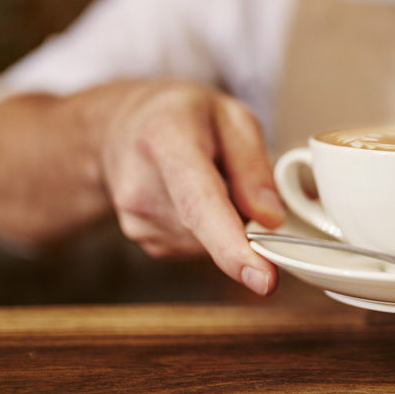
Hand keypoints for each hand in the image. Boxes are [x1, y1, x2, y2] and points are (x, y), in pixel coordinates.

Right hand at [100, 81, 284, 295]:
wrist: (122, 126)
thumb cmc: (183, 116)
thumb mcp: (231, 116)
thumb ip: (254, 165)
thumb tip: (271, 219)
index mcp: (165, 141)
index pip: (200, 203)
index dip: (232, 246)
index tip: (263, 279)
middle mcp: (141, 186)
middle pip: (212, 229)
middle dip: (244, 217)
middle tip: (236, 174)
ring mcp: (137, 220)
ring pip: (210, 243)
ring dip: (227, 221)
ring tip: (207, 177)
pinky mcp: (145, 241)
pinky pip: (200, 247)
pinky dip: (212, 229)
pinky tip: (194, 197)